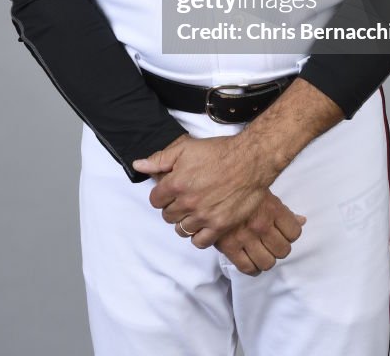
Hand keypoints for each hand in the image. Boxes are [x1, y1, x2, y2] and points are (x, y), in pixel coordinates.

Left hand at [132, 134, 278, 243]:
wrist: (250, 160)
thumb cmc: (219, 152)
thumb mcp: (186, 148)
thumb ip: (160, 159)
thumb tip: (139, 165)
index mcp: (176, 183)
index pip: (155, 200)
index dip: (162, 195)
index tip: (171, 191)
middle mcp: (187, 203)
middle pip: (168, 216)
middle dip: (173, 208)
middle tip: (184, 199)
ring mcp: (203, 216)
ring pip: (182, 230)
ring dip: (185, 221)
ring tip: (194, 211)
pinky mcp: (219, 226)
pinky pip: (200, 242)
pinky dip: (199, 235)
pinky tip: (203, 225)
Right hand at [212, 190, 306, 275]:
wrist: (210, 185)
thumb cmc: (240, 188)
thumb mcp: (264, 193)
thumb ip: (283, 210)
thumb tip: (302, 221)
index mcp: (272, 208)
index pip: (294, 232)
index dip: (290, 234)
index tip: (282, 232)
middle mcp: (260, 224)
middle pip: (283, 250)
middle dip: (278, 248)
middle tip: (271, 242)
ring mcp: (245, 237)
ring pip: (268, 262)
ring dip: (266, 259)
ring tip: (261, 251)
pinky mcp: (229, 246)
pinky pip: (248, 268)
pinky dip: (253, 268)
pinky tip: (251, 260)